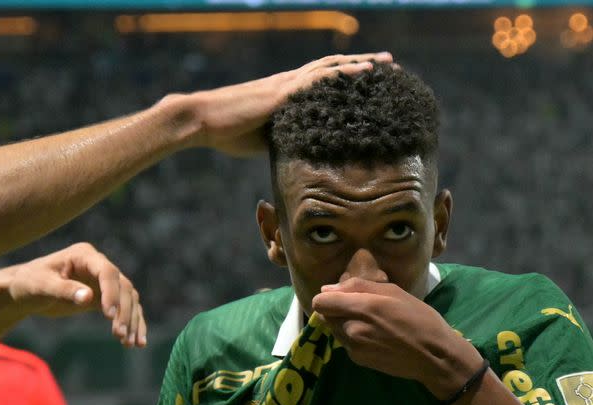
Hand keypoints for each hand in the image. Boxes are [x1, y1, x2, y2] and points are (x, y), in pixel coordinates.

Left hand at [0, 242, 145, 347]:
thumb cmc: (29, 283)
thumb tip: (88, 297)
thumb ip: (64, 290)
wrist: (23, 290)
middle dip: (124, 311)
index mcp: (84, 255)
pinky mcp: (103, 296)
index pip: (107, 272)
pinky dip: (132, 324)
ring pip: (129, 298)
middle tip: (120, 335)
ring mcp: (103, 281)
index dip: (111, 292)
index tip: (109, 315)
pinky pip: (124, 309)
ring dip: (132, 320)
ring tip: (130, 343)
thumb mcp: (41, 286)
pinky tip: (136, 342)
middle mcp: (98, 265)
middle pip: (123, 286)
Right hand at [184, 52, 393, 155]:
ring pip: (329, 68)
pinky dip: (341, 74)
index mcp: (284, 93)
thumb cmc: (227, 130)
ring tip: (385, 63)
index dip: (344, 77)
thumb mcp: (263, 136)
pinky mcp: (281, 93)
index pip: (320, 80)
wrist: (203, 120)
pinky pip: (317, 80)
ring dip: (358, 65)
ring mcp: (285, 86)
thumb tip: (303, 152)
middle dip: (360, 65)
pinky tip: (360, 73)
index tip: (369, 78)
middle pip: (331, 68)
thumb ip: (285, 136)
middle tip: (388, 64)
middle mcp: (288, 83)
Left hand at [311, 278, 482, 397]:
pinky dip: (353, 337)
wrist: (435, 357)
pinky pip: (345, 342)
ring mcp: (353, 347)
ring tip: (371, 323)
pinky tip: (375, 337)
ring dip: (344, 323)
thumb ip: (357, 287)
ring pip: (333, 329)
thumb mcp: (394, 292)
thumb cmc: (420, 319)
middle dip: (337, 309)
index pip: (320, 302)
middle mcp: (352, 329)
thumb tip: (327, 288)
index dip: (327, 296)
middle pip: (325, 315)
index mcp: (363, 308)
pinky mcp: (357, 360)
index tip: (341, 295)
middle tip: (362, 309)